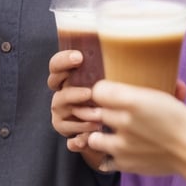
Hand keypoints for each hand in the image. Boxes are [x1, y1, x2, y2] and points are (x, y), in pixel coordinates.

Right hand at [48, 48, 107, 162]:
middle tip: (89, 93)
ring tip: (98, 116)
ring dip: (80, 114)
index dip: (63, 60)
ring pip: (63, 112)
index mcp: (67, 78)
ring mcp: (61, 114)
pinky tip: (90, 135)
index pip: (56, 65)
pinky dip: (79, 136)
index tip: (79, 57)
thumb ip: (109, 70)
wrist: (111, 130)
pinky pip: (69, 135)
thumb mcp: (110, 83)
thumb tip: (129, 49)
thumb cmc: (111, 99)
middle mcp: (61, 94)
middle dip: (72, 92)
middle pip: (55, 89)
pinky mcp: (66, 132)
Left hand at [87, 79, 185, 176]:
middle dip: (101, 112)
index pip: (98, 90)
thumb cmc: (182, 122)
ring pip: (93, 137)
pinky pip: (105, 159)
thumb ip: (140, 88)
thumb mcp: (163, 96)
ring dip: (100, 135)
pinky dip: (110, 155)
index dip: (102, 91)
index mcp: (133, 100)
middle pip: (95, 112)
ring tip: (111, 134)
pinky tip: (120, 151)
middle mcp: (123, 122)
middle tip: (112, 113)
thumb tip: (124, 84)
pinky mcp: (125, 164)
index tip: (108, 94)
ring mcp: (122, 145)